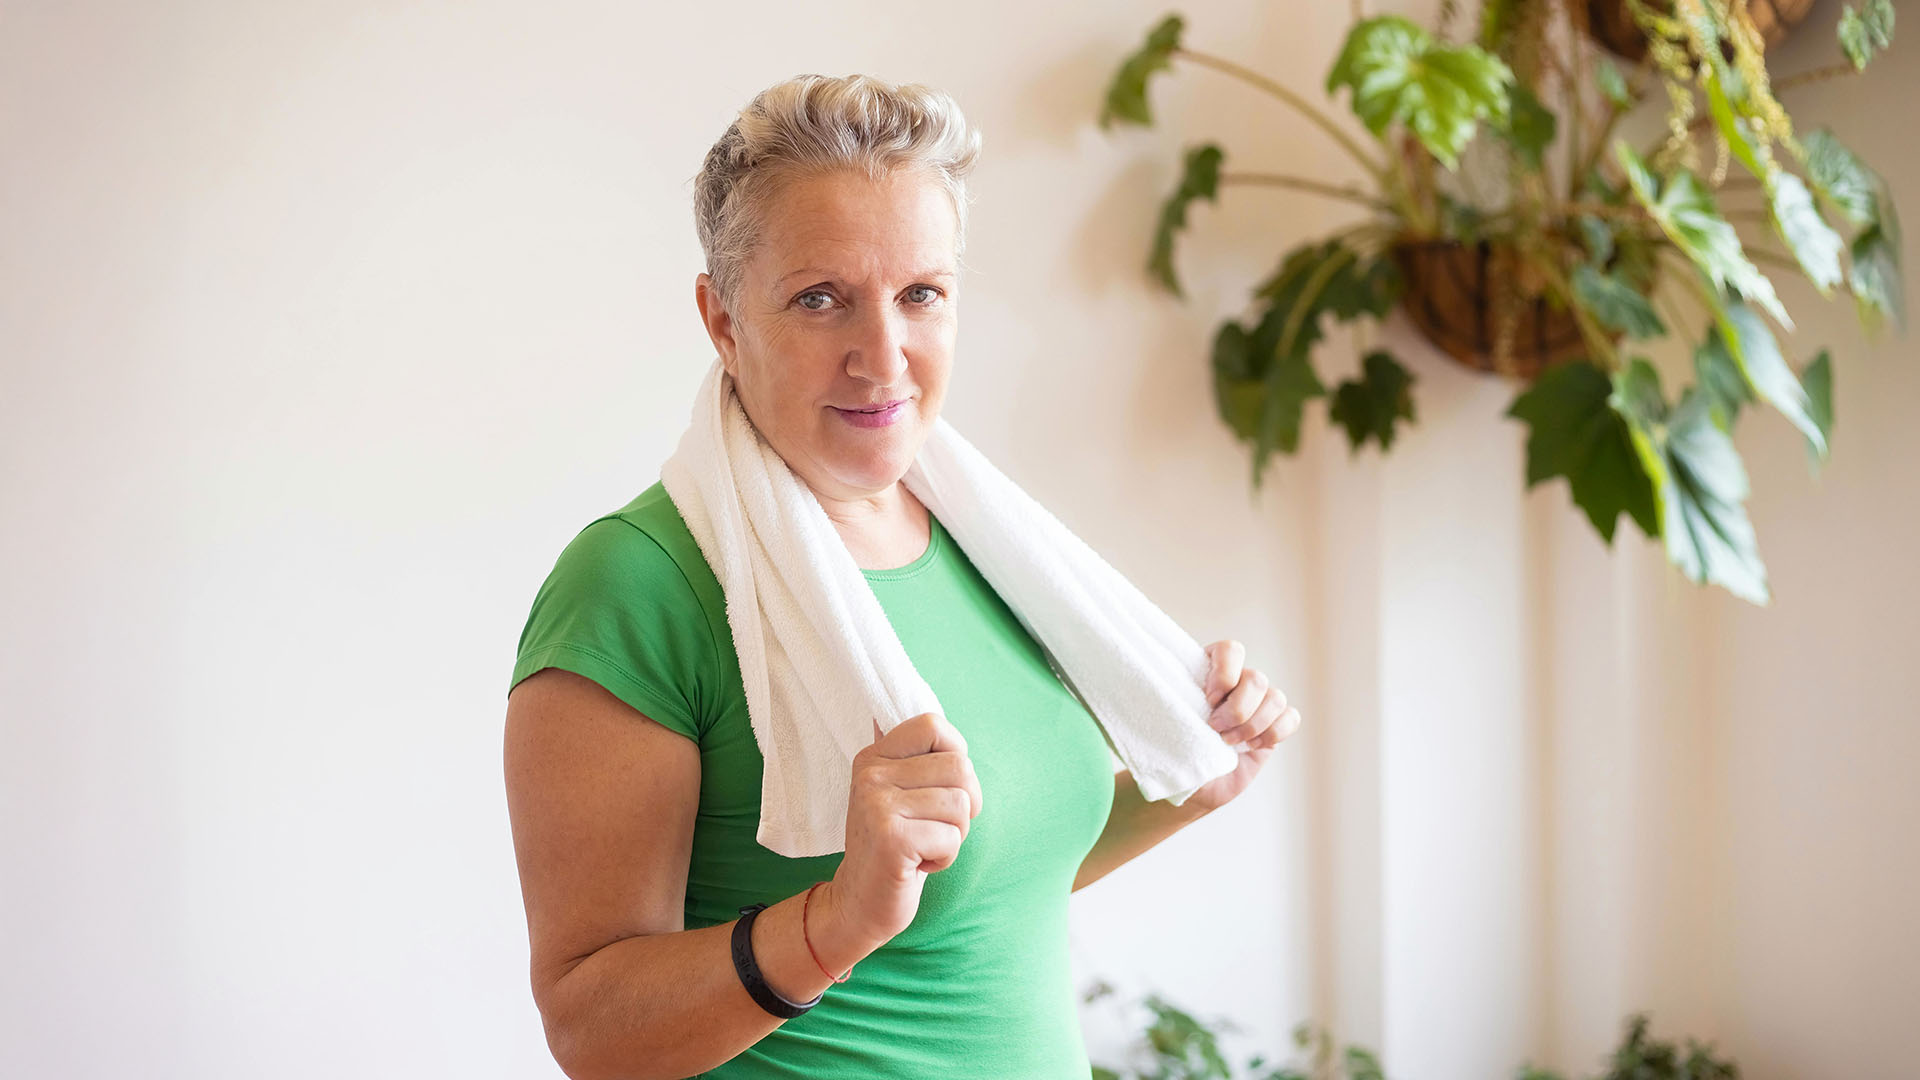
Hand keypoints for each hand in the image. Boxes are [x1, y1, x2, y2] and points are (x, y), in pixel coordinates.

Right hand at [829, 712, 982, 946]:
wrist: (859, 902)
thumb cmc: (897, 846)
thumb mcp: (900, 793)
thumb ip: (919, 761)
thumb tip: (944, 725)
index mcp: (874, 755)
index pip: (934, 725)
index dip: (956, 756)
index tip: (942, 788)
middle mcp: (871, 774)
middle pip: (960, 767)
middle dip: (965, 804)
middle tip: (936, 827)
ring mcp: (877, 804)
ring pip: (961, 804)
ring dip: (955, 834)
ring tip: (924, 845)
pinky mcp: (890, 838)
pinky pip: (951, 837)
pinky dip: (945, 857)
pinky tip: (918, 863)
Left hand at [1186, 639, 1300, 813]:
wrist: (1195, 781)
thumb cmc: (1179, 751)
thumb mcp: (1173, 725)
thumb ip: (1183, 708)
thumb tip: (1196, 706)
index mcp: (1210, 669)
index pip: (1230, 650)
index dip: (1225, 673)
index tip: (1208, 701)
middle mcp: (1238, 681)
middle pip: (1256, 679)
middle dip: (1238, 710)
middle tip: (1216, 729)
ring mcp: (1259, 702)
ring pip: (1276, 698)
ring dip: (1253, 725)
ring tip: (1230, 743)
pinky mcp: (1274, 724)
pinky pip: (1291, 717)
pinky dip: (1274, 733)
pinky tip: (1252, 746)